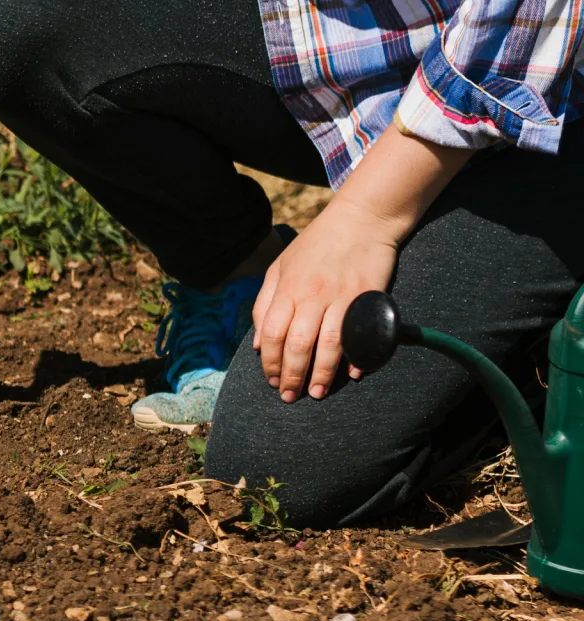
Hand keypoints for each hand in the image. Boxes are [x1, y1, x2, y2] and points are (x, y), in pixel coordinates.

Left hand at [252, 202, 399, 401]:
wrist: (361, 218)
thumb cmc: (316, 245)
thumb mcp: (279, 267)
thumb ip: (264, 304)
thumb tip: (257, 343)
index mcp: (287, 289)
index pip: (271, 334)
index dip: (269, 362)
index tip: (271, 380)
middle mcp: (312, 295)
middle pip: (298, 345)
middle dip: (292, 376)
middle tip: (290, 396)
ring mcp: (342, 296)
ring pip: (329, 344)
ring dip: (322, 374)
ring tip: (316, 393)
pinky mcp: (369, 296)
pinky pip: (362, 332)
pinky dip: (358, 355)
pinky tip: (353, 373)